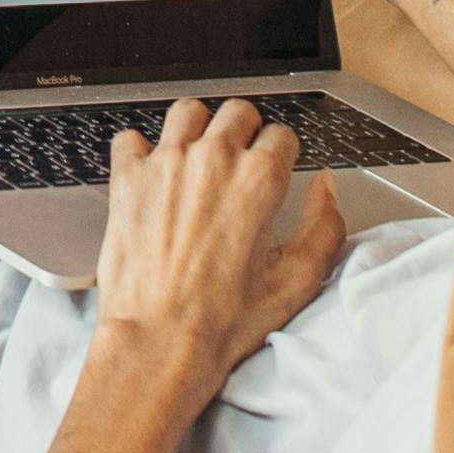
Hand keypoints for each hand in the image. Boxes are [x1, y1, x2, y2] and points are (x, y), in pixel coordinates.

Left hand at [86, 95, 343, 379]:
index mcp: (259, 180)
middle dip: (245, 133)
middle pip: (238, 112)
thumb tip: (325, 189)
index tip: (273, 174)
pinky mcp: (128, 177)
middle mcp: (213, 160)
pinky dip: (142, 151)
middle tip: (240, 163)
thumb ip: (324, 226)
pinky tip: (152, 175)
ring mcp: (166, 163)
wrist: (160, 340)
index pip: (281, 135)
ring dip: (198, 130)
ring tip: (198, 158)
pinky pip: (132, 138)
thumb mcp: (297, 280)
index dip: (281, 156)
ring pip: (188, 112)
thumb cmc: (223, 321)